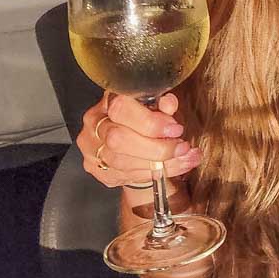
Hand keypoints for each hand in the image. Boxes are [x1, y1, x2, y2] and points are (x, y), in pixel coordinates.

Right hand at [77, 93, 201, 188]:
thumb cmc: (142, 119)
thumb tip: (169, 104)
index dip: (150, 121)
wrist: (130, 142)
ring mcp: (93, 150)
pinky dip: (156, 173)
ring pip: (122, 162)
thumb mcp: (155, 106)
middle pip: (117, 140)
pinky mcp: (99, 171)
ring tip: (185, 158)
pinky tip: (176, 167)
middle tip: (181, 147)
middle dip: (155, 147)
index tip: (174, 129)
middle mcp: (95, 125)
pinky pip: (127, 176)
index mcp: (107, 102)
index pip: (121, 109)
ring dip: (159, 163)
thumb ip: (161, 105)